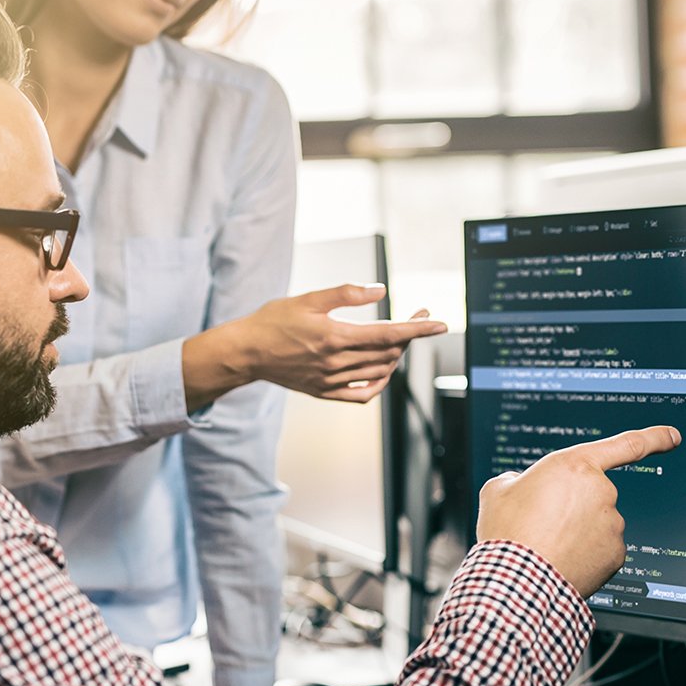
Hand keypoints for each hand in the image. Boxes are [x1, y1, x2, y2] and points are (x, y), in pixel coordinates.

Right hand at [181, 283, 447, 409]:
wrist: (246, 352)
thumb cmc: (274, 320)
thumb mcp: (308, 299)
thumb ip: (345, 294)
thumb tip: (380, 290)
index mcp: (334, 337)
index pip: (388, 334)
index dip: (417, 329)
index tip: (439, 323)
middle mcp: (336, 363)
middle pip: (388, 352)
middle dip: (410, 335)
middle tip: (417, 316)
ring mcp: (331, 381)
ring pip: (379, 372)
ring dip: (396, 355)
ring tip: (399, 337)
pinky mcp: (324, 393)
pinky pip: (362, 395)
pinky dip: (379, 383)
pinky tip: (383, 370)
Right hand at [476, 425, 680, 597]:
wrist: (518, 581)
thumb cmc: (508, 533)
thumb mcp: (498, 490)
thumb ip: (519, 479)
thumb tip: (525, 488)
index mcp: (575, 466)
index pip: (625, 445)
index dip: (653, 437)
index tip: (672, 436)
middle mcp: (601, 491)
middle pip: (594, 494)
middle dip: (575, 507)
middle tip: (543, 523)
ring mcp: (612, 524)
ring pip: (598, 523)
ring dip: (579, 531)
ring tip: (549, 545)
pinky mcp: (616, 554)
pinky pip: (603, 549)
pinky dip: (587, 554)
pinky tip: (563, 560)